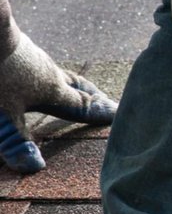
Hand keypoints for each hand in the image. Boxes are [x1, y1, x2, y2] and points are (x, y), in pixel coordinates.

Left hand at [0, 29, 116, 173]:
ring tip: (72, 87)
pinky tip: (34, 69)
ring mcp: (33, 57)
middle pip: (77, 85)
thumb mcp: (4, 114)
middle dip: (92, 94)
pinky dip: (46, 71)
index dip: (99, 113)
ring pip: (58, 72)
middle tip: (106, 100)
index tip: (118, 114)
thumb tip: (34, 166)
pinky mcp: (17, 46)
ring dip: (69, 82)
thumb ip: (17, 140)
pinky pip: (38, 62)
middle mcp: (49, 73)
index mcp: (53, 91)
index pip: (82, 105)